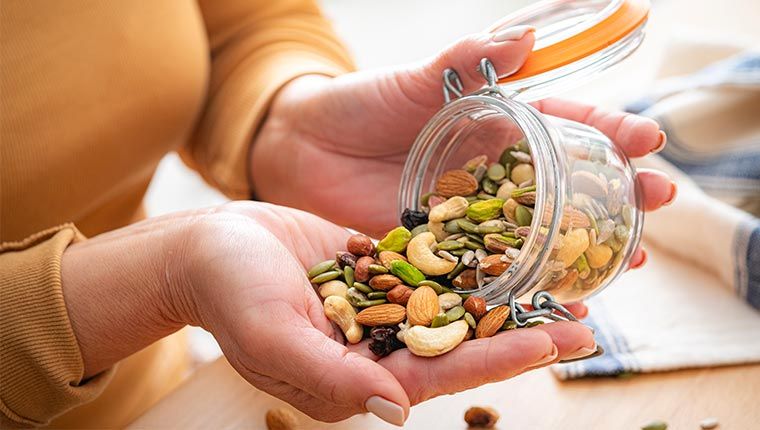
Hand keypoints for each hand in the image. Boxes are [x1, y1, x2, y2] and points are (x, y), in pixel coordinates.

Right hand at [174, 202, 594, 424]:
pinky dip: (467, 259)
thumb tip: (394, 410)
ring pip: (452, 303)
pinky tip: (504, 244)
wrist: (207, 247)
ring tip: (558, 281)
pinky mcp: (375, 268)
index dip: (501, 356)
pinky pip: (429, 266)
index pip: (443, 371)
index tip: (555, 340)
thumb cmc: (229, 295)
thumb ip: (333, 378)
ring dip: (502, 294)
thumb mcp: (275, 339)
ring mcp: (380, 306)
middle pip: (461, 342)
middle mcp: (378, 346)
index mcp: (359, 376)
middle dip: (519, 331)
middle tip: (581, 319)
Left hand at [251, 27, 676, 259]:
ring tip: (630, 260)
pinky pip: (491, 267)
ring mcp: (470, 213)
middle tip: (658, 205)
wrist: (304, 148)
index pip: (563, 128)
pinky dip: (525, 282)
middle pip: (565, 186)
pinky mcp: (442, 247)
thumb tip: (524, 37)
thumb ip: (465, 63)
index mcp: (493, 126)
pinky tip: (559, 297)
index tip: (649, 142)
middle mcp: (491, 173)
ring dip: (583, 246)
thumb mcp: (414, 80)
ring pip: (538, 232)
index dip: (607, 134)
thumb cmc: (360, 104)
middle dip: (614, 194)